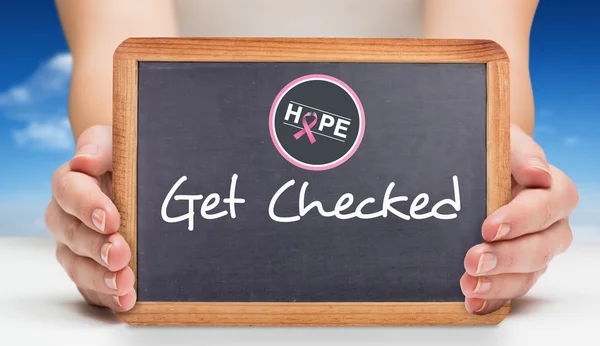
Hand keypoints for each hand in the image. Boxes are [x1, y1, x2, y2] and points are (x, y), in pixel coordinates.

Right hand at [45, 125, 135, 310]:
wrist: (138, 178)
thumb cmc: (125, 157)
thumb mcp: (116, 142)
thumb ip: (100, 147)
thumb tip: (84, 161)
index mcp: (71, 182)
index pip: (69, 191)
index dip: (88, 207)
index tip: (112, 219)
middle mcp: (67, 217)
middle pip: (72, 234)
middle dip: (96, 247)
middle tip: (121, 254)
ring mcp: (76, 246)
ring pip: (76, 265)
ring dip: (100, 277)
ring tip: (125, 283)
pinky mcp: (90, 268)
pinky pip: (91, 287)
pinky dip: (107, 296)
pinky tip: (126, 300)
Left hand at [461, 124, 578, 313]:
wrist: (479, 169)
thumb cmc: (495, 153)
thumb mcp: (505, 142)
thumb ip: (521, 153)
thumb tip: (539, 173)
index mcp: (554, 191)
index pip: (548, 206)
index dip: (521, 219)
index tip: (488, 227)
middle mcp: (551, 226)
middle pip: (541, 248)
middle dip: (506, 257)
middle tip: (472, 260)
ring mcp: (535, 250)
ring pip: (528, 274)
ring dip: (498, 283)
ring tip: (468, 284)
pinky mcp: (516, 269)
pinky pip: (511, 289)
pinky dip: (492, 299)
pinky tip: (472, 302)